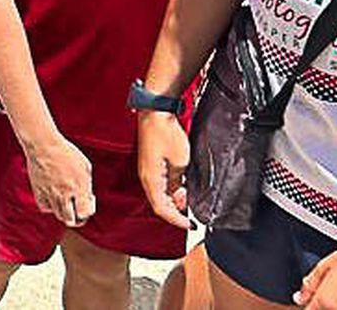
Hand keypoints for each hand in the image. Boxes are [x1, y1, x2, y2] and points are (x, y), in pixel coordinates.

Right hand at [23, 133, 95, 226]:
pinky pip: (45, 207)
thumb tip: (87, 198)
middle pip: (70, 220)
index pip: (85, 213)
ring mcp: (50, 193)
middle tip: (78, 209)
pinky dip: (51, 206)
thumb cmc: (66, 152)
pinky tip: (54, 197)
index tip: (88, 202)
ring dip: (65, 212)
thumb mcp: (85, 166)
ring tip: (67, 202)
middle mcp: (64, 193)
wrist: (43, 144)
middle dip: (77, 218)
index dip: (88, 211)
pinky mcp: (38, 191)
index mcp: (78, 186)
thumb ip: (87, 185)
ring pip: (58, 215)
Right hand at [136, 109, 192, 229]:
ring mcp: (147, 170)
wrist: (156, 112)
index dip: (177, 220)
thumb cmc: (165, 132)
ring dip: (174, 200)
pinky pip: (160, 184)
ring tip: (189, 199)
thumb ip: (180, 183)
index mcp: (150, 180)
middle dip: (176, 212)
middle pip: (159, 203)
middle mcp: (145, 177)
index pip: (162, 209)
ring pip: (160, 194)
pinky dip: (171, 190)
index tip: (190, 225)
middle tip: (191, 216)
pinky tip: (182, 187)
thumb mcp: (180, 162)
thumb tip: (181, 197)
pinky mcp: (150, 163)